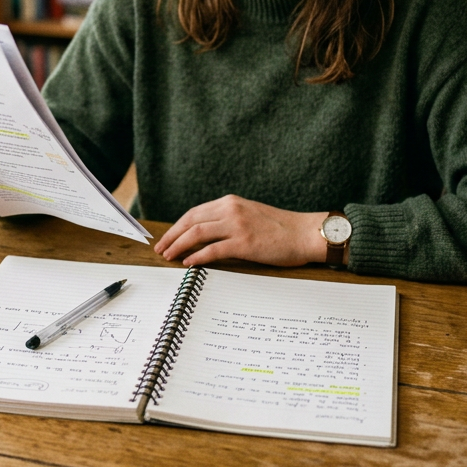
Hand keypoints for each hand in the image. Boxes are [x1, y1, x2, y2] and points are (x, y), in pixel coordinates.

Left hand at [154, 194, 328, 266]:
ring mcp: (238, 225)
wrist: (306, 233)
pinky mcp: (245, 242)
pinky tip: (189, 263)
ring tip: (169, 257)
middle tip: (160, 249)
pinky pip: (213, 249)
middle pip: (191, 220)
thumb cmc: (282, 229)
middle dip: (172, 235)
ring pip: (197, 233)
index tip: (167, 238)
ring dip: (178, 245)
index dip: (177, 226)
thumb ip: (230, 220)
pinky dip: (197, 256)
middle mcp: (231, 210)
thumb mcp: (251, 215)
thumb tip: (206, 235)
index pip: (195, 212)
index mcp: (231, 202)